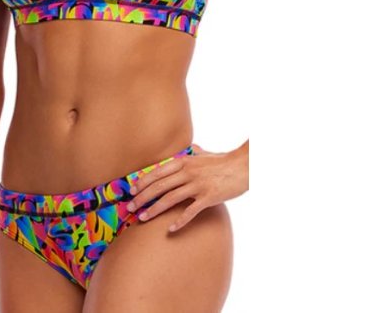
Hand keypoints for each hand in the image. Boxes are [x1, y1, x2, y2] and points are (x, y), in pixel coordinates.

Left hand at [127, 140, 248, 231]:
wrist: (245, 166)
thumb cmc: (225, 160)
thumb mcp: (207, 154)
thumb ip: (197, 152)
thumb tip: (193, 147)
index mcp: (185, 161)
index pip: (158, 172)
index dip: (144, 182)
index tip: (133, 190)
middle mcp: (188, 172)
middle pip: (159, 186)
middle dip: (143, 197)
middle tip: (131, 207)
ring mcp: (198, 185)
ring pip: (170, 198)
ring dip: (154, 209)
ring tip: (142, 218)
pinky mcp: (208, 197)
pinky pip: (190, 211)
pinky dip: (179, 221)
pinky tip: (170, 228)